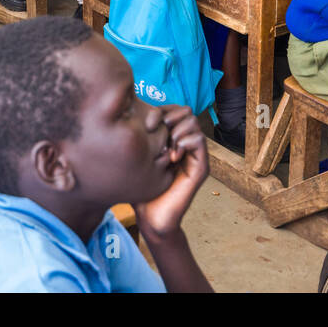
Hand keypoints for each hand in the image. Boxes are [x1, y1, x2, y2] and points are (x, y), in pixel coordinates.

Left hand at [135, 105, 207, 240]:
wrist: (151, 218)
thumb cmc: (140, 190)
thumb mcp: (136, 159)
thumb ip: (137, 137)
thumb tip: (126, 113)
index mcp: (173, 139)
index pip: (175, 109)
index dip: (162, 109)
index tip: (147, 123)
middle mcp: (186, 144)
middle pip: (187, 111)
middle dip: (171, 116)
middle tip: (158, 132)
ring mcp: (195, 155)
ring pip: (194, 123)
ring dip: (177, 130)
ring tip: (166, 146)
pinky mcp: (201, 167)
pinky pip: (199, 140)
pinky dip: (185, 142)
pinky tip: (172, 156)